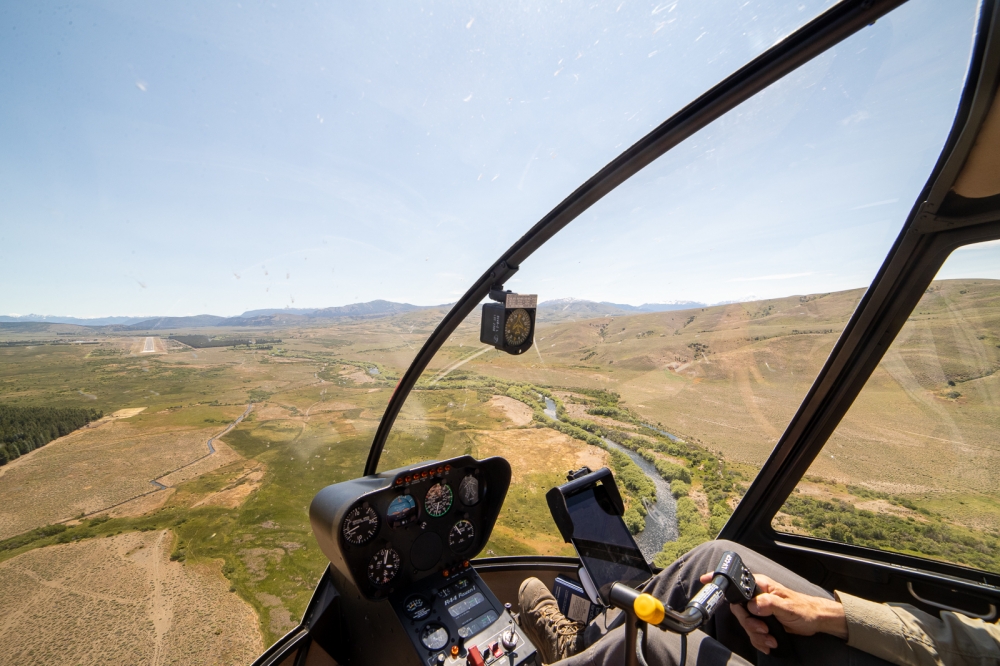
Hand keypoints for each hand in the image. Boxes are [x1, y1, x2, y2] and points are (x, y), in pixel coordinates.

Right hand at [699, 572, 847, 653]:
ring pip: (745, 624)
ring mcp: (758, 609)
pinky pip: (752, 633)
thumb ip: (769, 604)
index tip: (705, 580)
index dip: (720, 582)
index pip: (736, 583)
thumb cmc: (804, 609)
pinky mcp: (761, 621)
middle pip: (738, 610)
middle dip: (749, 624)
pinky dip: (760, 641)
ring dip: (757, 635)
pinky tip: (769, 642)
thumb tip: (753, 605)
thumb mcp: (787, 606)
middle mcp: (756, 596)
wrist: (815, 621)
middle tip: (763, 629)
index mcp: (760, 586)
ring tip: (771, 638)